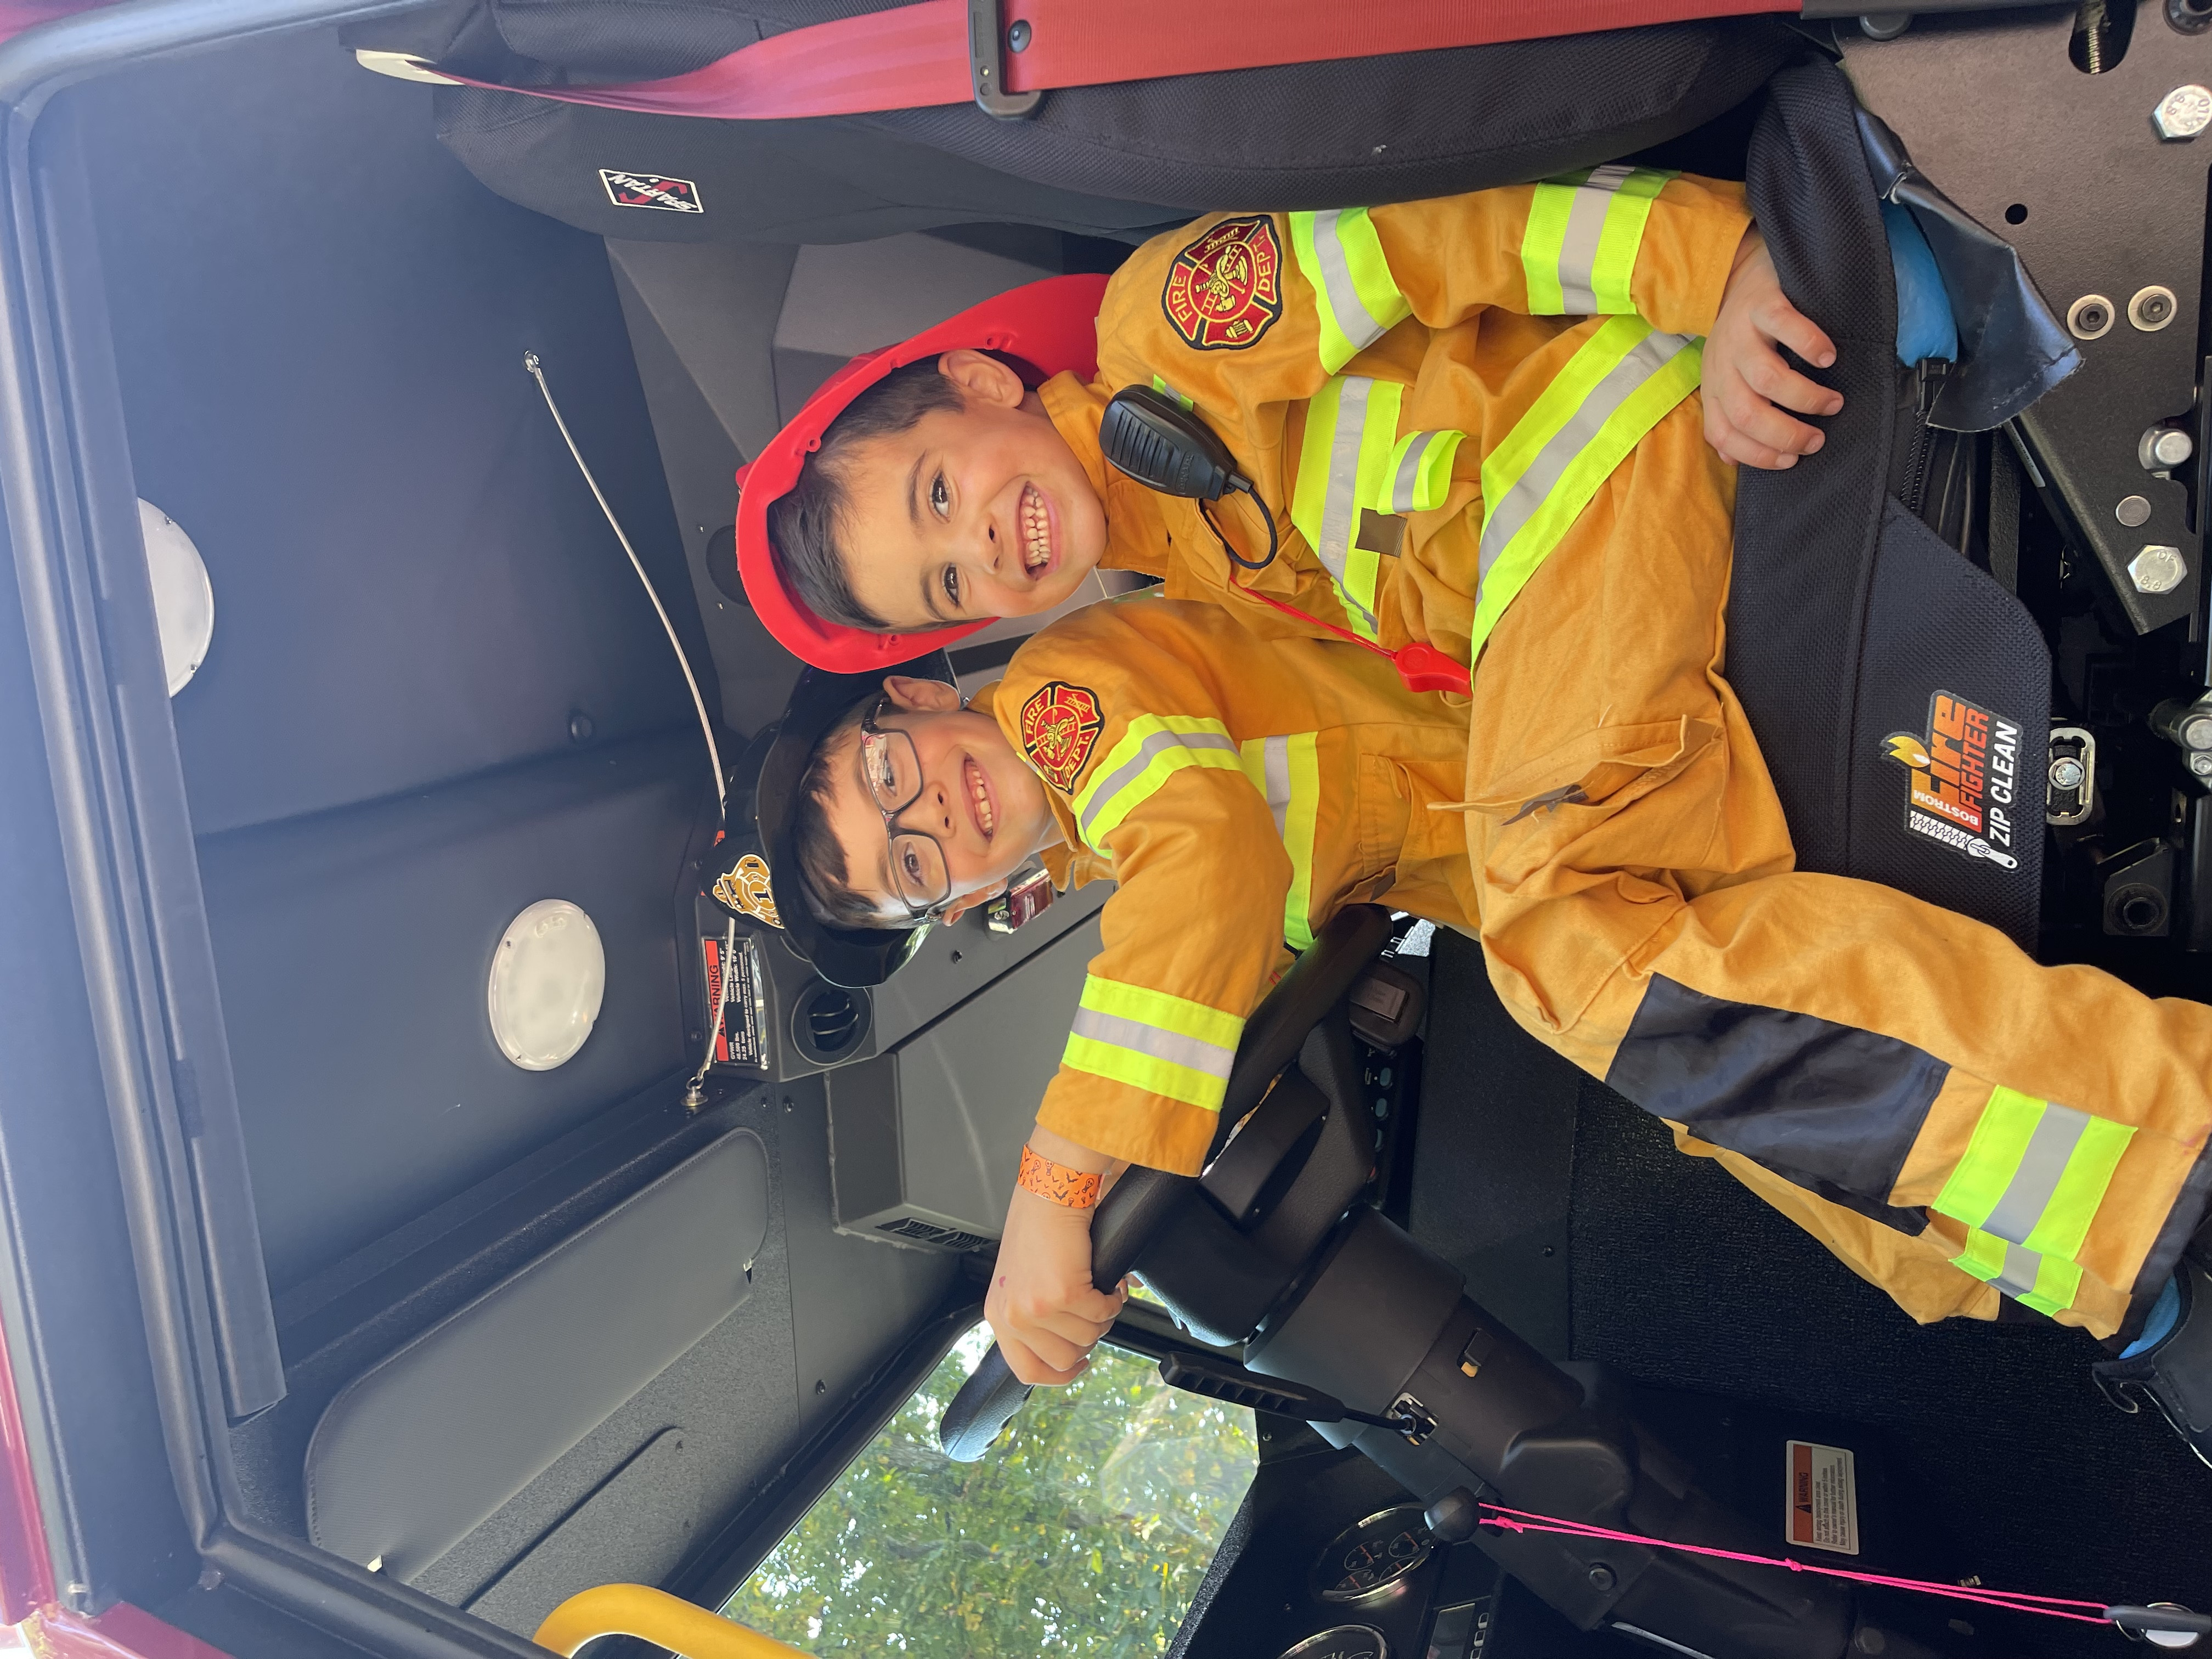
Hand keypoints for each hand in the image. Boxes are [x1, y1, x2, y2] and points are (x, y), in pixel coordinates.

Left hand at [986, 1142, 1127, 1385]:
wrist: (1050, 1193)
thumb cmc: (1038, 1227)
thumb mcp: (1023, 1280)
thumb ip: (1040, 1315)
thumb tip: (1079, 1340)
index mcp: (999, 1315)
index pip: (1026, 1369)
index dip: (1058, 1375)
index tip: (1078, 1365)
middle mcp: (1013, 1316)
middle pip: (1063, 1359)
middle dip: (1088, 1337)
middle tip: (1094, 1311)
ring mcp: (1036, 1308)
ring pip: (1088, 1337)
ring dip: (1102, 1316)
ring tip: (1100, 1290)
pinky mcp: (1063, 1294)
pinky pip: (1102, 1313)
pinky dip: (1113, 1299)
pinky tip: (1110, 1282)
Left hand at [1703, 229, 1843, 469]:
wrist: (1745, 274)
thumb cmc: (1747, 337)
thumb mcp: (1729, 379)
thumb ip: (1731, 417)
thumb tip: (1734, 460)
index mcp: (1713, 387)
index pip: (1723, 433)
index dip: (1756, 454)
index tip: (1791, 460)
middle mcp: (1721, 363)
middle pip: (1746, 413)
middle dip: (1785, 434)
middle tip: (1817, 438)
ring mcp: (1739, 331)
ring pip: (1765, 378)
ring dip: (1803, 398)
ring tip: (1832, 403)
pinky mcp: (1762, 303)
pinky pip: (1784, 327)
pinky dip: (1808, 345)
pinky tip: (1828, 357)